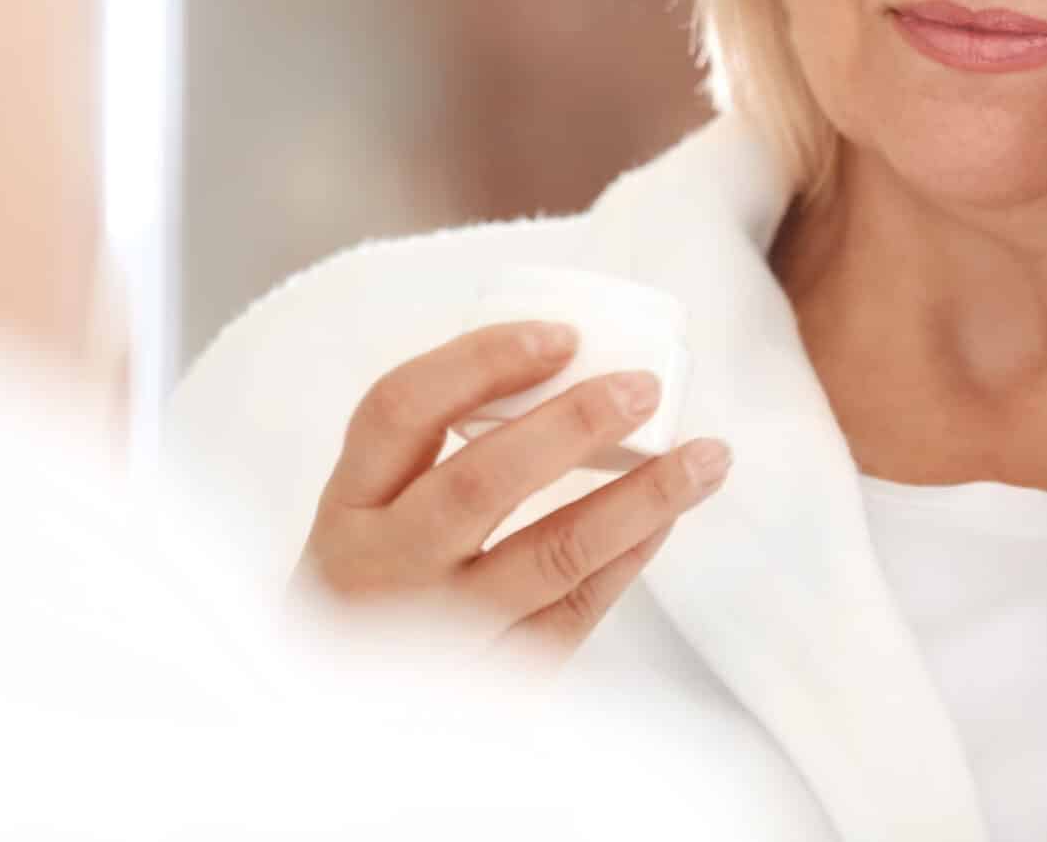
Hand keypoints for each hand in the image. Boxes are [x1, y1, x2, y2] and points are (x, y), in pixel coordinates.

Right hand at [293, 322, 731, 664]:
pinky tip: (664, 520)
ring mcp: (436, 637)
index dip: (482, 361)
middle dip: (573, 425)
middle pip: (479, 483)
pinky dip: (628, 559)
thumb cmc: (373, 589)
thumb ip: (431, 453)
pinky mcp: (493, 687)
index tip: (561, 336)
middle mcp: (381, 573)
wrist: (340, 710)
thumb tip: (558, 361)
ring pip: (551, 556)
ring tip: (706, 457)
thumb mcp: (368, 518)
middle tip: (642, 386)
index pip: (401, 410)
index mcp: (346, 508)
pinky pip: (576, 615)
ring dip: (640, 497)